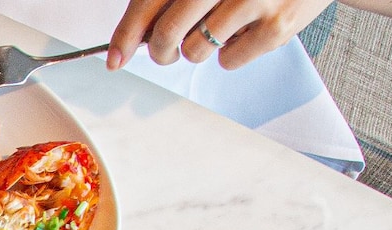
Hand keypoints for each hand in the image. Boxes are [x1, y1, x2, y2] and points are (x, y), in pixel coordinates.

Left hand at [108, 0, 331, 69]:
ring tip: (218, 30)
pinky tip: (245, 32)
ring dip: (198, 50)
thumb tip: (136, 36)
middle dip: (159, 52)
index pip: (148, 2)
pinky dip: (230, 54)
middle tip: (165, 53)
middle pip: (167, 33)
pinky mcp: (277, 24)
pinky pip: (228, 60)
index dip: (126, 34)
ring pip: (195, 50)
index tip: (114, 58)